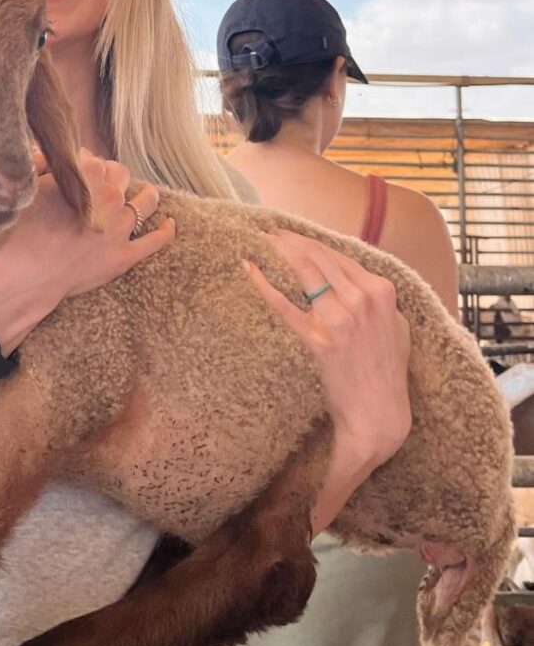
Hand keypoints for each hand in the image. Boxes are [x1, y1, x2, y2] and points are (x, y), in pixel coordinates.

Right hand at [0, 149, 174, 336]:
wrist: (23, 275)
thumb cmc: (19, 230)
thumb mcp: (30, 187)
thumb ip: (46, 166)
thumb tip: (51, 158)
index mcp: (87, 173)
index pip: (93, 157)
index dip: (82, 164)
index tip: (76, 174)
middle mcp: (110, 195)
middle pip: (120, 173)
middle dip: (110, 177)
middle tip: (98, 188)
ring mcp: (120, 227)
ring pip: (146, 200)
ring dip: (143, 195)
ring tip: (141, 197)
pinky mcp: (124, 256)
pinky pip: (156, 240)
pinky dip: (165, 230)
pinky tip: (168, 224)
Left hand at [243, 230, 411, 469]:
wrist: (380, 413)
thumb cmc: (387, 371)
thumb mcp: (394, 326)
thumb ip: (376, 299)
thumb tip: (355, 278)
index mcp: (381, 292)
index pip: (338, 256)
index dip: (311, 242)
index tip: (292, 235)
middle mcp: (362, 299)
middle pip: (319, 257)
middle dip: (291, 240)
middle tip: (271, 232)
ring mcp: (340, 319)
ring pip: (304, 271)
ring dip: (279, 251)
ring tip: (262, 241)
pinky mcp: (319, 340)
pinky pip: (286, 305)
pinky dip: (265, 284)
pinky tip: (250, 270)